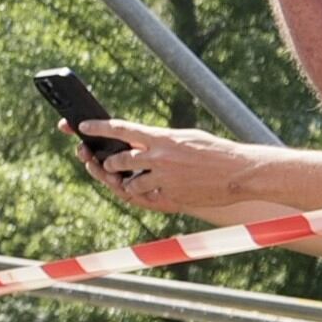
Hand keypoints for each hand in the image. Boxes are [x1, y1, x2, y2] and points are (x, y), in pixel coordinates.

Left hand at [73, 117, 271, 221]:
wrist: (240, 172)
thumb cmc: (215, 151)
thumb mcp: (185, 137)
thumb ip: (160, 140)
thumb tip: (140, 140)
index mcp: (161, 137)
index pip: (120, 129)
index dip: (97, 127)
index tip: (81, 126)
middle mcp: (158, 156)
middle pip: (117, 159)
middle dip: (108, 163)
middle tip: (105, 163)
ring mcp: (163, 177)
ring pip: (129, 182)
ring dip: (126, 182)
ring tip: (127, 179)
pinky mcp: (171, 195)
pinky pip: (148, 196)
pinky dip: (147, 194)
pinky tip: (151, 191)